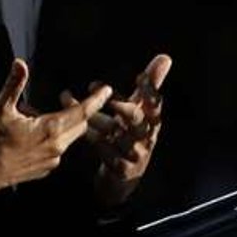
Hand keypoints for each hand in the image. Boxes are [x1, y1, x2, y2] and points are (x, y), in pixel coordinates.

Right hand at [0, 58, 112, 200]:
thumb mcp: (1, 108)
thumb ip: (14, 84)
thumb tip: (20, 63)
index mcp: (50, 129)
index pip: (83, 112)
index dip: (96, 100)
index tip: (107, 90)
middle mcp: (57, 147)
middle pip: (80, 125)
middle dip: (80, 110)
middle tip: (67, 98)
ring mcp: (52, 161)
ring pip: (69, 138)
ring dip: (64, 124)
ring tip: (41, 115)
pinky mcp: (44, 170)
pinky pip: (58, 150)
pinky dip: (54, 138)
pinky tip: (35, 134)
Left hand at [63, 53, 171, 207]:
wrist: (123, 179)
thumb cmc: (132, 135)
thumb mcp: (141, 110)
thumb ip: (152, 84)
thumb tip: (165, 57)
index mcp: (153, 121)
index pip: (156, 104)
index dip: (150, 90)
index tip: (140, 77)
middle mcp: (147, 137)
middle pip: (137, 119)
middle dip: (121, 104)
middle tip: (101, 90)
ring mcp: (134, 154)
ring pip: (114, 133)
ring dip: (94, 117)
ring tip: (71, 101)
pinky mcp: (120, 168)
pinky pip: (104, 149)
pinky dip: (90, 135)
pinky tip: (77, 125)